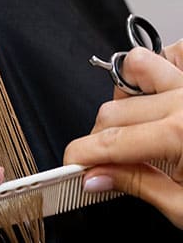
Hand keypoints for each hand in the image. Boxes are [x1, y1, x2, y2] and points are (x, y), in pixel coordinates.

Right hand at [64, 39, 182, 226]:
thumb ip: (136, 184)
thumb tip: (95, 176)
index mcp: (181, 135)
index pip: (109, 140)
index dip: (80, 156)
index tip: (70, 167)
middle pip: (114, 109)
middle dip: (100, 139)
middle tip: (106, 165)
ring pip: (136, 70)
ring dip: (127, 98)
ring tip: (140, 130)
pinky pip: (169, 58)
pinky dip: (158, 74)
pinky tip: (162, 103)